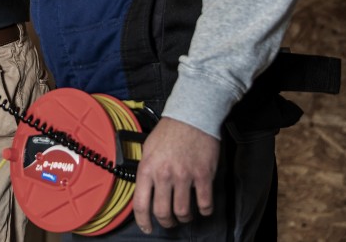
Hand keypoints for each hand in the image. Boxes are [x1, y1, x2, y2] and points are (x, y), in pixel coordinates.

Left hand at [132, 116, 219, 233]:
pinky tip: (202, 207)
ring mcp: (184, 176)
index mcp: (147, 168)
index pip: (141, 204)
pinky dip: (204, 210)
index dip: (143, 221)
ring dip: (184, 218)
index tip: (147, 228)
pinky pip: (204, 204)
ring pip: (183, 212)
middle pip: (163, 212)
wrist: (191, 117)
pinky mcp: (203, 176)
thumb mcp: (148, 148)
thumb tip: (145, 189)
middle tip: (169, 221)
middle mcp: (164, 174)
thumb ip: (147, 170)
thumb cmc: (169, 131)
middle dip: (166, 222)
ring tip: (185, 214)